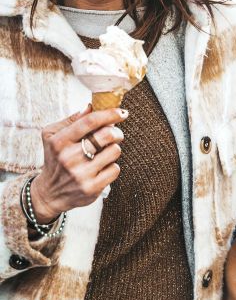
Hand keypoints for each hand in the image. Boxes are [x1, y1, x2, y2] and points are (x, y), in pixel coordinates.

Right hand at [30, 106, 126, 222]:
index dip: (109, 114)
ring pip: (114, 151)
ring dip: (114, 149)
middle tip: (116, 133)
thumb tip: (91, 106)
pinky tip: (102, 168)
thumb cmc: (56, 159)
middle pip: (107, 135)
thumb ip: (71, 121)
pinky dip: (112, 166)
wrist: (50, 193)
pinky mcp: (92, 187)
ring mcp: (81, 174)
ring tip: (104, 152)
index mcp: (59, 141)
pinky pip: (115, 169)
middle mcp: (69, 157)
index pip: (89, 122)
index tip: (122, 112)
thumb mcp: (53, 137)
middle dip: (117, 132)